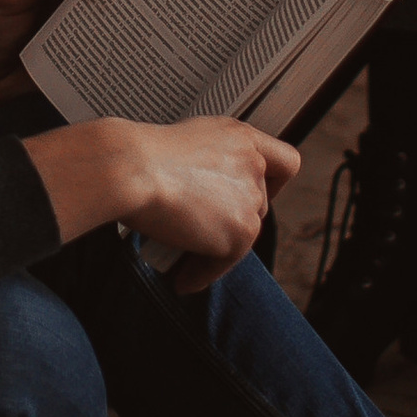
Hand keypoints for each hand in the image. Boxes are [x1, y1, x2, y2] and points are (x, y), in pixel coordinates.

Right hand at [25, 115, 299, 293]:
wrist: (130, 169)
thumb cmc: (139, 156)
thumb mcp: (184, 146)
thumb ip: (208, 164)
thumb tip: (202, 195)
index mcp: (241, 137)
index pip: (286, 161)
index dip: (273, 182)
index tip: (247, 194)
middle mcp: (253, 165)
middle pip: (258, 205)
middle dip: (229, 222)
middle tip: (198, 236)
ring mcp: (250, 199)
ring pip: (243, 236)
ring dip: (216, 251)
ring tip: (184, 262)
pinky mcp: (241, 233)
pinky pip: (225, 262)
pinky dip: (204, 273)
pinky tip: (182, 279)